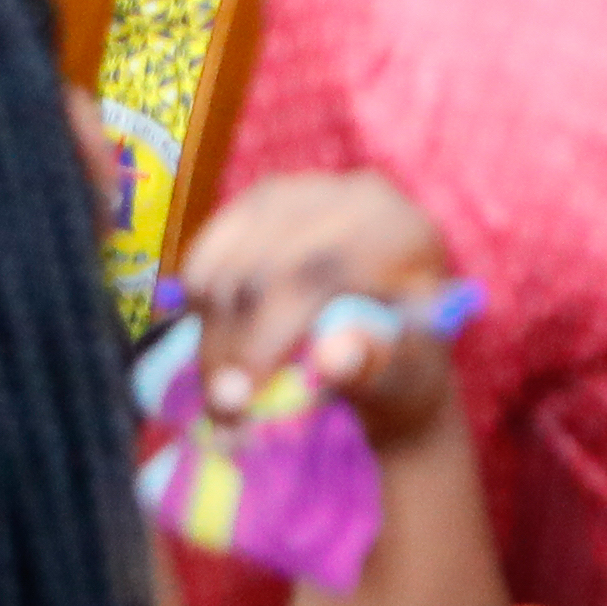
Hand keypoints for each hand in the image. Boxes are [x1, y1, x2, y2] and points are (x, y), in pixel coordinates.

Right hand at [174, 170, 469, 446]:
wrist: (395, 335)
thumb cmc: (405, 363)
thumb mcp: (405, 376)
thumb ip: (375, 367)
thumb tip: (332, 355)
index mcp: (401, 232)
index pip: (315, 272)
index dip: (264, 338)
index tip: (237, 402)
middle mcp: (353, 197)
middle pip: (262, 268)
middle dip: (230, 349)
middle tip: (224, 415)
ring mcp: (304, 191)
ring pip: (225, 264)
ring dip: (211, 338)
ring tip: (227, 395)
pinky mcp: (261, 203)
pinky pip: (206, 254)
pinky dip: (201, 308)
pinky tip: (228, 344)